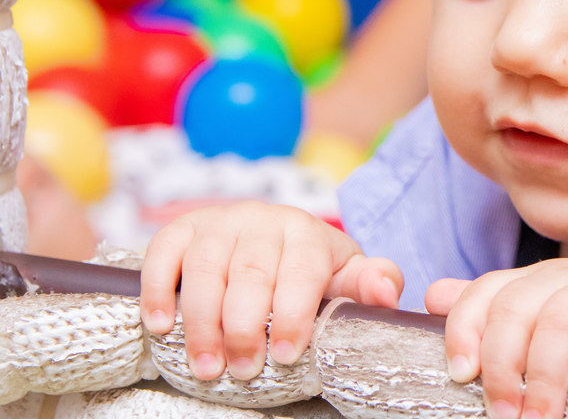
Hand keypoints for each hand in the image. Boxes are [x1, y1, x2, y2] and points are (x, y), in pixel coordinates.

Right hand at [140, 201, 403, 380]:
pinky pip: (163, 253)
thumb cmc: (310, 269)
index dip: (294, 314)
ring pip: (206, 267)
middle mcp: (262, 219)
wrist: (271, 239)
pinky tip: (161, 326)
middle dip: (245, 327)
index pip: (302, 269)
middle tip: (243, 370)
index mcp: (306, 231)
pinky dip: (158, 289)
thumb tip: (387, 294)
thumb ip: (370, 284)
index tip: (287, 356)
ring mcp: (219, 222)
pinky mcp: (182, 229)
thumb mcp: (344, 275)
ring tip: (206, 365)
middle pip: (251, 272)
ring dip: (201, 320)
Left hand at [425, 259, 567, 418]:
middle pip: (516, 307)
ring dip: (547, 373)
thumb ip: (493, 324)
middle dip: (505, 366)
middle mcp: (564, 277)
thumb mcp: (545, 344)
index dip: (465, 331)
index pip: (484, 293)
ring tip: (546, 417)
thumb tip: (433, 296)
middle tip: (508, 417)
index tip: (461, 377)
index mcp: (532, 286)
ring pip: (560, 316)